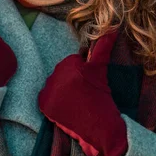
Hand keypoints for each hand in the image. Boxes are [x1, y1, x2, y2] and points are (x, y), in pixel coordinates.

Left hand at [37, 30, 127, 155]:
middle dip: (70, 81)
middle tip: (82, 95)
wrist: (99, 127)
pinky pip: (45, 97)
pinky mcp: (44, 103)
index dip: (81, 73)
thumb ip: (103, 48)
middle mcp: (58, 75)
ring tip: (74, 102)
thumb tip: (112, 28)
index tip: (87, 85)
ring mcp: (49, 89)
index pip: (72, 61)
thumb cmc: (102, 98)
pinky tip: (65, 108)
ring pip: (53, 84)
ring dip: (62, 91)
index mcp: (72, 65)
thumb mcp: (101, 71)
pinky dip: (53, 102)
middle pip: (61, 72)